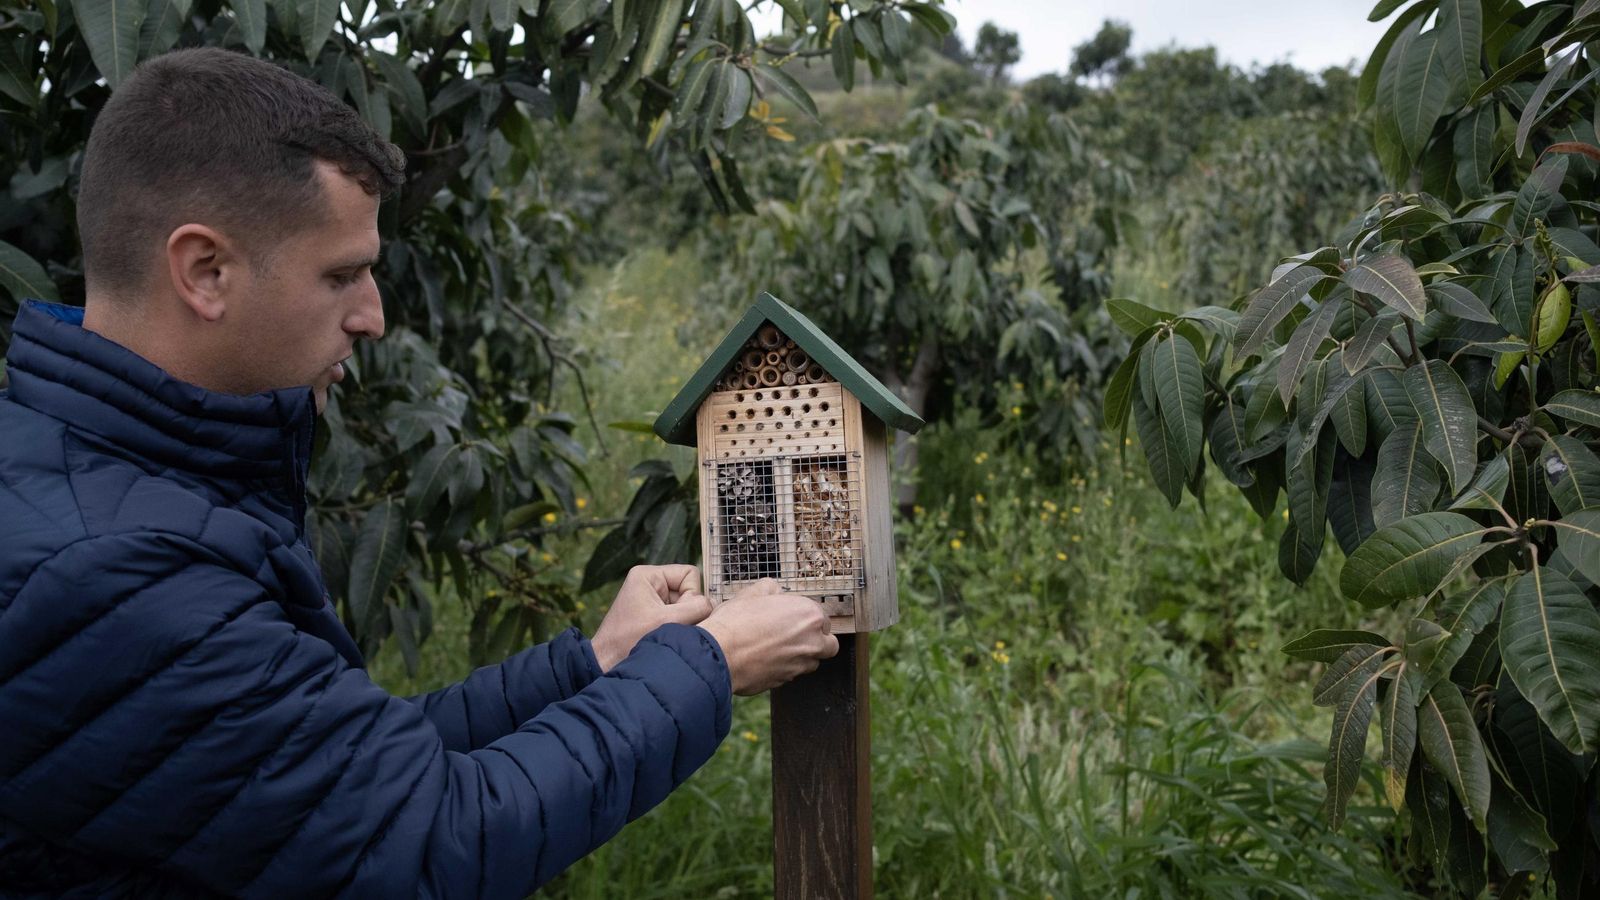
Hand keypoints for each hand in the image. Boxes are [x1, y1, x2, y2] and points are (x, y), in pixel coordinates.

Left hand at [590, 565, 712, 671]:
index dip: (691, 595)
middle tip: (670, 627)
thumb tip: (711, 605)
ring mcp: (651, 599)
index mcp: (648, 575)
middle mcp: (650, 583)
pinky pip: (678, 616)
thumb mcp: (667, 621)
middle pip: (689, 590)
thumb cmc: (628, 641)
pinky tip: (664, 638)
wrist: (605, 665)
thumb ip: (696, 608)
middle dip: (686, 611)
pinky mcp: (652, 615)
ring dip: (682, 622)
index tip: (677, 615)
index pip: (689, 574)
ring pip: (685, 605)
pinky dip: (676, 628)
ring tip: (665, 634)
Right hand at [697, 579, 839, 694]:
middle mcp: (811, 642)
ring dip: (801, 657)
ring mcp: (800, 665)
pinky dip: (783, 668)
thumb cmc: (736, 622)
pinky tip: (764, 660)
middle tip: (796, 636)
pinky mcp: (785, 681)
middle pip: (829, 645)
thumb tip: (776, 591)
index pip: (823, 619)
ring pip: (812, 662)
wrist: (718, 654)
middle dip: (817, 641)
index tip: (793, 618)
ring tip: (777, 648)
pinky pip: (791, 674)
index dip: (807, 618)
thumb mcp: (753, 592)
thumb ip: (773, 589)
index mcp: (809, 615)